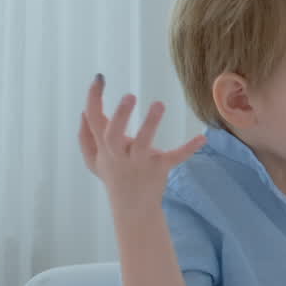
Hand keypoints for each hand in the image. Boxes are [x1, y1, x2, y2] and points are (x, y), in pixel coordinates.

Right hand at [77, 75, 205, 210]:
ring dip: (150, 124)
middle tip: (129, 96)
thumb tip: (82, 112)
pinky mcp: (159, 169)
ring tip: (159, 104)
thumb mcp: (93, 160)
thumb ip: (85, 137)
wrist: (131, 207)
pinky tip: (203, 138)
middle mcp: (118, 154)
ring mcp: (139, 162)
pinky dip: (188, 149)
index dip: (94, 98)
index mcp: (104, 147)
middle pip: (113, 134)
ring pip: (142, 143)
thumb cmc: (113, 177)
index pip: (93, 119)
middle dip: (120, 116)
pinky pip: (174, 158)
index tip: (99, 78)